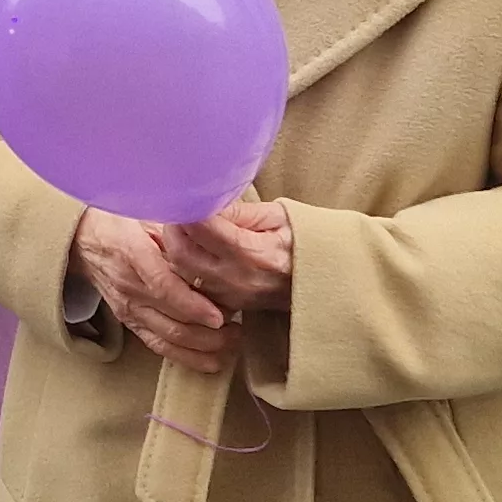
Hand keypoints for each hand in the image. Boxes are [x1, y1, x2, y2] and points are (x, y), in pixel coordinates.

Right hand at [73, 207, 237, 372]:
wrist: (86, 240)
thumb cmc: (123, 220)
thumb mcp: (148, 211)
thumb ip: (177, 226)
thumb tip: (214, 229)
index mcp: (132, 252)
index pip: (163, 286)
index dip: (192, 305)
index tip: (219, 315)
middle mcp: (129, 286)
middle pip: (170, 320)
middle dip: (208, 332)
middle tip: (238, 330)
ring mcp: (128, 308)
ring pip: (167, 338)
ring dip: (202, 347)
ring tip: (231, 343)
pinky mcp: (129, 322)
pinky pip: (157, 346)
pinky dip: (186, 357)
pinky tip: (211, 361)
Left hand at [162, 198, 293, 314]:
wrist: (328, 281)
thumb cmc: (305, 241)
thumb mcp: (279, 216)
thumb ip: (240, 211)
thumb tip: (206, 202)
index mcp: (253, 252)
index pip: (202, 228)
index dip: (187, 209)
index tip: (184, 196)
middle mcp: (237, 278)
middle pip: (182, 254)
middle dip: (173, 229)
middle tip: (177, 213)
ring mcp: (231, 296)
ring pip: (182, 273)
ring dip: (174, 249)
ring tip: (182, 230)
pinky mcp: (229, 305)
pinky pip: (193, 287)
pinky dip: (184, 269)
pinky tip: (191, 251)